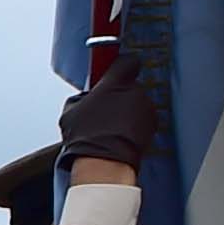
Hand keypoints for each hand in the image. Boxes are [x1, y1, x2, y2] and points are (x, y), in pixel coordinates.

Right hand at [56, 55, 167, 185]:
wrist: (105, 163)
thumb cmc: (87, 138)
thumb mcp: (70, 111)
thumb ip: (81, 97)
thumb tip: (85, 98)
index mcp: (115, 83)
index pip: (126, 61)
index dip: (118, 67)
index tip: (111, 71)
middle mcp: (135, 91)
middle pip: (129, 85)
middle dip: (119, 94)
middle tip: (103, 108)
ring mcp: (146, 108)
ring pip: (136, 102)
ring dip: (127, 110)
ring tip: (110, 127)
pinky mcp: (153, 125)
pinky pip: (142, 118)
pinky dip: (134, 124)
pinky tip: (119, 135)